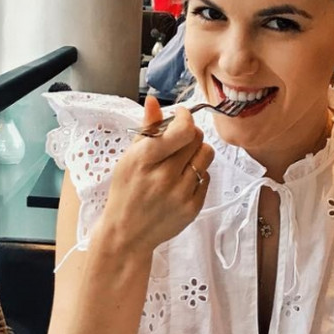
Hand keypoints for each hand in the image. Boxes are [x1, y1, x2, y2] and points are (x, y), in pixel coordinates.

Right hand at [97, 95, 214, 254]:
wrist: (128, 232)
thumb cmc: (126, 191)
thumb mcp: (129, 157)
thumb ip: (146, 128)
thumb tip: (154, 101)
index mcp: (145, 159)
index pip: (183, 129)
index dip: (186, 117)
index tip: (181, 115)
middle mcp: (165, 176)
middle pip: (197, 138)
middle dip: (189, 133)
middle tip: (179, 139)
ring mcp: (181, 193)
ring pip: (206, 155)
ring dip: (197, 151)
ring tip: (183, 158)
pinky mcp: (192, 207)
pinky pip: (206, 177)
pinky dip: (196, 173)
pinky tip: (181, 179)